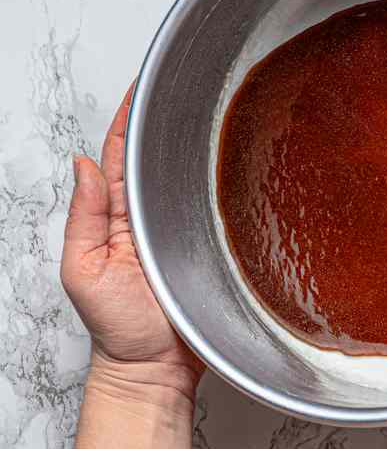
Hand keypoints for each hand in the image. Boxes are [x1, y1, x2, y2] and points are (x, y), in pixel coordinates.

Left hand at [61, 86, 202, 405]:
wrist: (156, 367)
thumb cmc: (118, 327)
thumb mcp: (83, 270)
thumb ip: (83, 217)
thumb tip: (80, 164)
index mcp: (117, 213)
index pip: (121, 152)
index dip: (129, 115)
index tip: (143, 82)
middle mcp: (152, 213)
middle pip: (161, 155)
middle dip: (171, 116)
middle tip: (191, 80)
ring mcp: (185, 225)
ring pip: (194, 173)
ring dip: (204, 142)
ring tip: (221, 105)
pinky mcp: (216, 240)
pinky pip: (224, 202)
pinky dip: (231, 176)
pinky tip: (245, 155)